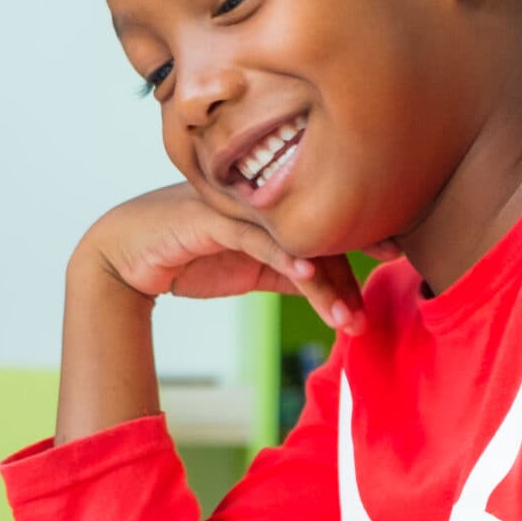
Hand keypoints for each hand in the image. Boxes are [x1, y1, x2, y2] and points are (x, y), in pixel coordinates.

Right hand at [79, 184, 367, 334]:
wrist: (122, 256)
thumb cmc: (186, 256)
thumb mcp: (247, 268)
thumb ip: (286, 270)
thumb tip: (327, 286)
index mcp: (268, 205)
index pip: (323, 222)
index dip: (361, 238)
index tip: (399, 254)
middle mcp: (256, 199)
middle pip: (317, 226)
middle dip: (356, 259)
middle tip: (393, 279)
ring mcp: (234, 205)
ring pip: (293, 240)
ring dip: (326, 284)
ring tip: (350, 321)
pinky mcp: (209, 218)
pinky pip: (255, 240)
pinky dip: (283, 258)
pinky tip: (306, 276)